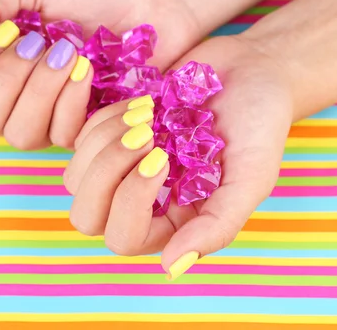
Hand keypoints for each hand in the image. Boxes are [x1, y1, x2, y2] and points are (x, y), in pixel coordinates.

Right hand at [0, 0, 201, 149]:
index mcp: (0, 60)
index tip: (10, 31)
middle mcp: (20, 95)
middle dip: (8, 81)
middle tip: (39, 44)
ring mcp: (53, 116)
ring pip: (20, 135)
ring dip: (40, 92)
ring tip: (69, 54)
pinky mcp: (87, 128)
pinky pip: (62, 136)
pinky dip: (71, 102)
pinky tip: (89, 72)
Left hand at [63, 36, 294, 278]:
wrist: (252, 69)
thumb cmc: (259, 123)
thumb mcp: (252, 176)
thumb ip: (217, 225)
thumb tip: (170, 267)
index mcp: (176, 221)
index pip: (125, 238)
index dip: (131, 201)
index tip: (163, 154)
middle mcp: (144, 202)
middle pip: (88, 215)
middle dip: (107, 171)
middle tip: (147, 133)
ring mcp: (123, 169)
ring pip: (77, 177)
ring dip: (106, 140)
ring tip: (149, 111)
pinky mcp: (112, 136)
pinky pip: (80, 138)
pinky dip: (106, 118)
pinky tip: (145, 102)